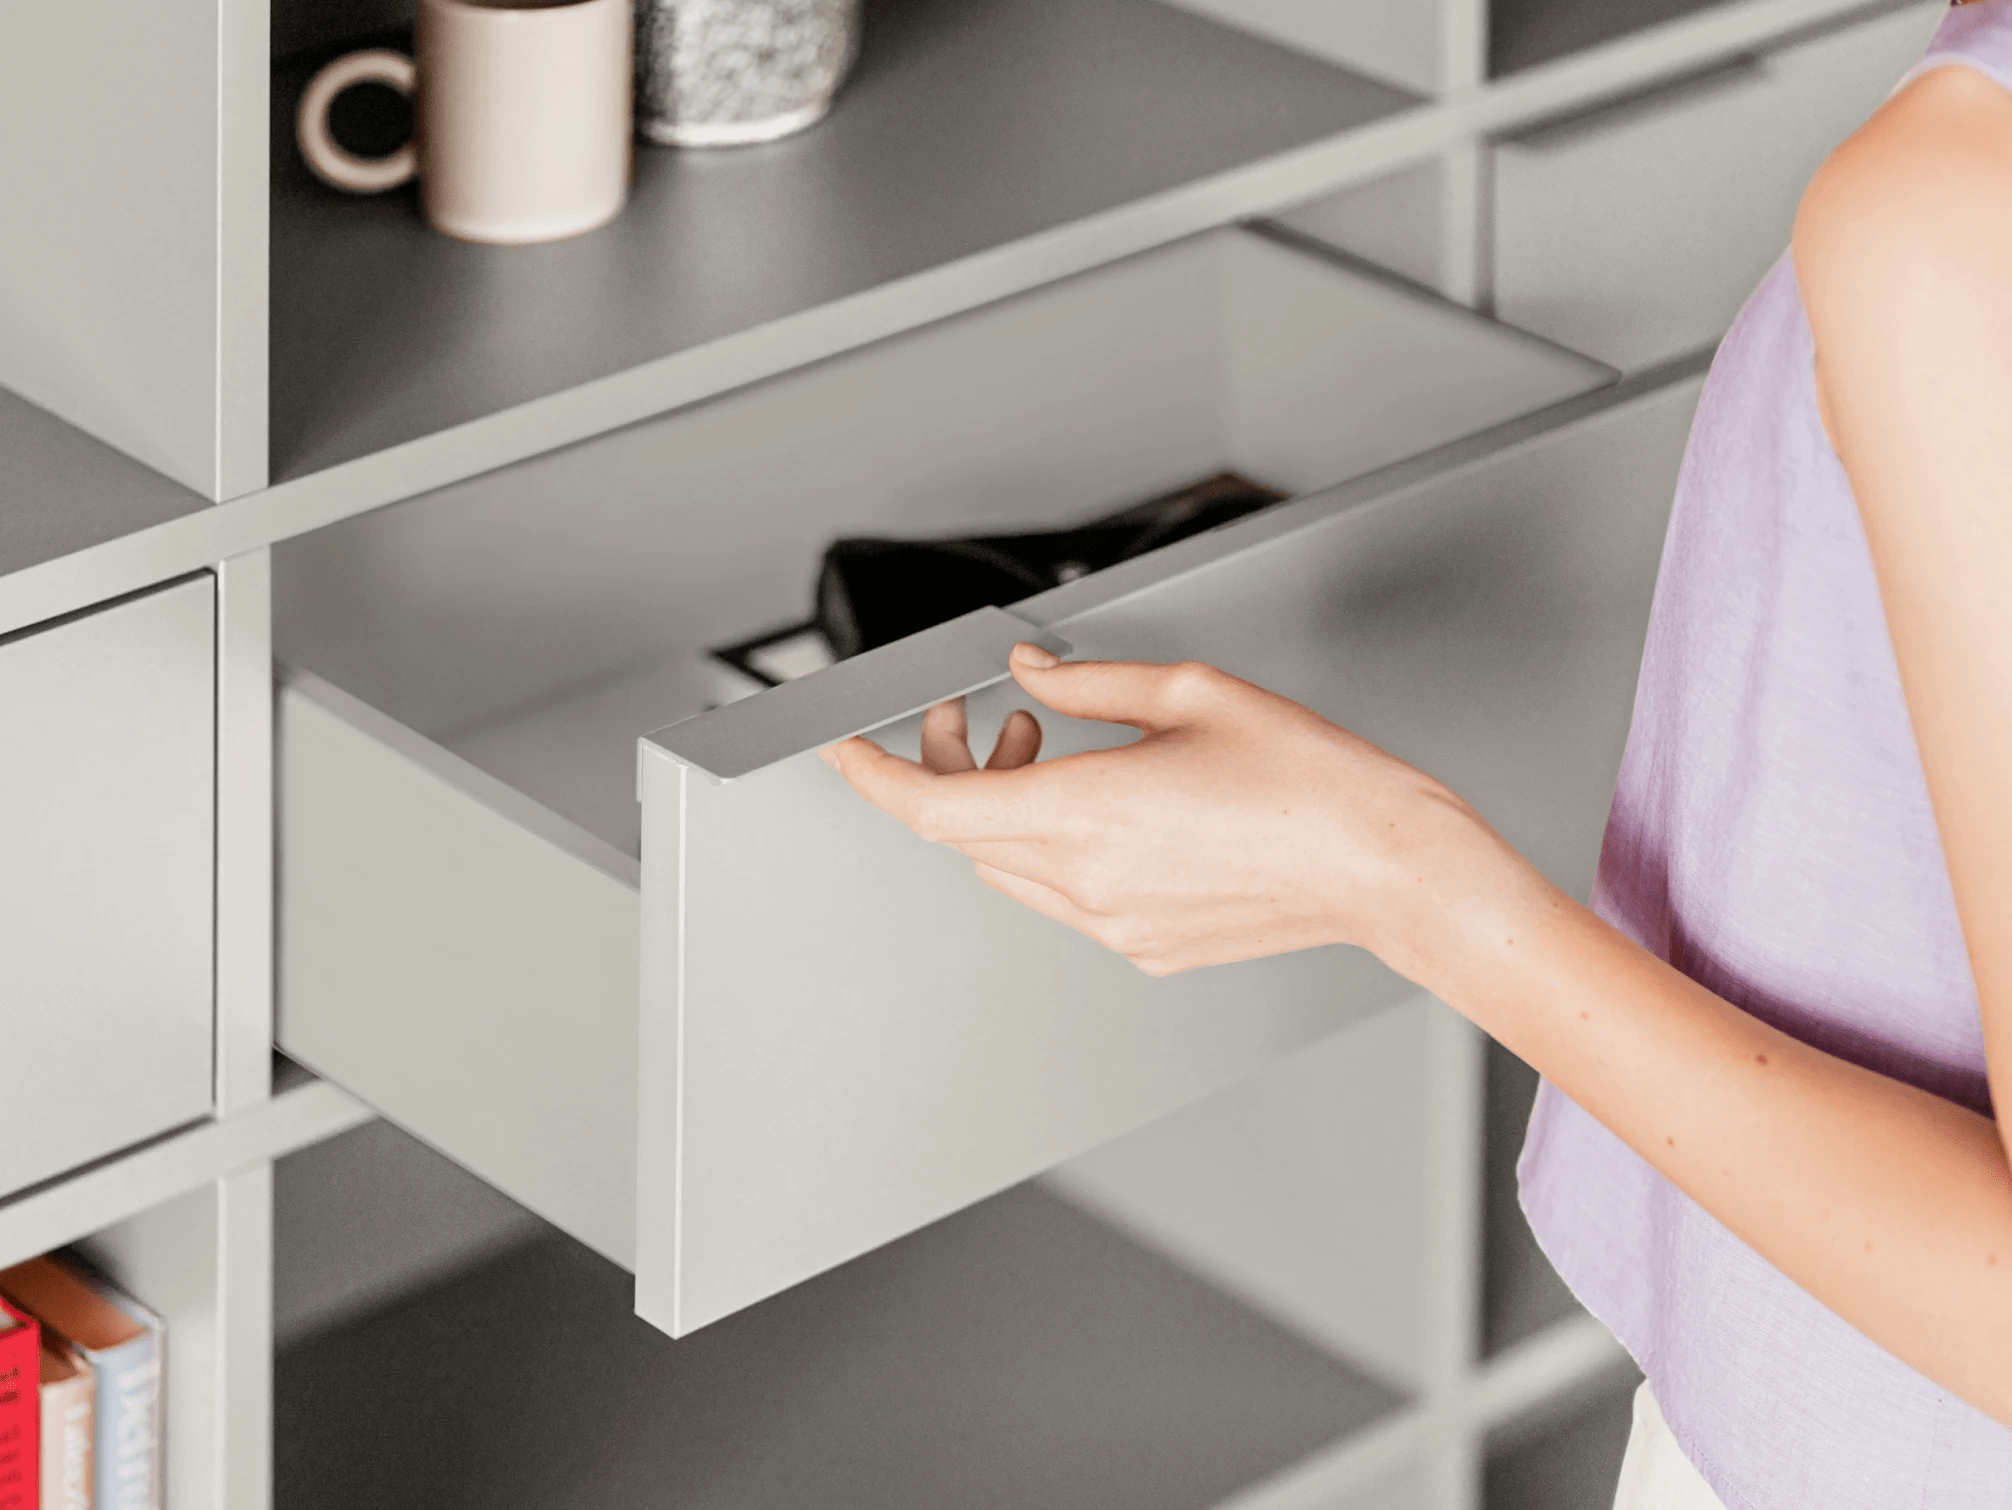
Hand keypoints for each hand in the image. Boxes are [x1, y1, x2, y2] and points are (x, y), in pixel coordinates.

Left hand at [821, 642, 1528, 977]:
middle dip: (953, 769)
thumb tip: (1034, 673)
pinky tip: (1106, 803)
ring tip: (1054, 749)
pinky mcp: (1146, 949)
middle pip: (965, 835)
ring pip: (1008, 868)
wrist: (1388, 868)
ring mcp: (1114, 927)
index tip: (847, 748)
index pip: (935, 808)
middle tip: (987, 717)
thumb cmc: (1315, 783)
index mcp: (1090, 813)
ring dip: (1005, 807)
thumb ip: (1092, 682)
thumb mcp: (1194, 694)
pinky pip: (1064, 898)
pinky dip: (1054, 847)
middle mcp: (1089, 883)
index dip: (876, 776)